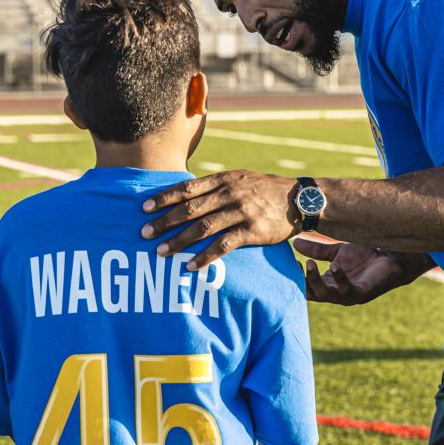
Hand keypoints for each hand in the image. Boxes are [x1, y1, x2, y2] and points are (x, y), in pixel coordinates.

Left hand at [141, 170, 297, 268]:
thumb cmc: (265, 189)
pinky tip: (190, 265)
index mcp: (224, 179)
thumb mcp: (240, 179)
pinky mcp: (253, 231)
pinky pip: (223, 245)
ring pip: (203, 227)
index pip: (187, 187)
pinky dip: (205, 256)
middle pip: (190, 208)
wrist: (300, 199)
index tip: (144, 207)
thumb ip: (215, 187)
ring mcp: (241, 212)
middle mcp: (230, 194)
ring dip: (179, 241)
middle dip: (164, 221)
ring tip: (161, 252)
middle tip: (143, 233)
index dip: (164, 197)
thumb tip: (184, 196)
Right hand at [293, 238, 417, 304]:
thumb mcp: (336, 252)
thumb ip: (317, 250)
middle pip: (312, 293)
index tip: (289, 262)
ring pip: (326, 295)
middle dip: (302, 280)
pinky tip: (334, 267)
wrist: (390, 256)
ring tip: (310, 264)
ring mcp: (349, 295)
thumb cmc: (364, 256)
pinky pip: (347, 290)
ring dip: (316, 281)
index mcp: (328, 284)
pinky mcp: (363, 293)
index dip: (296, 276)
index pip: (306, 286)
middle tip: (297, 264)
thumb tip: (294, 242)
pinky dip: (339, 279)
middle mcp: (336, 293)